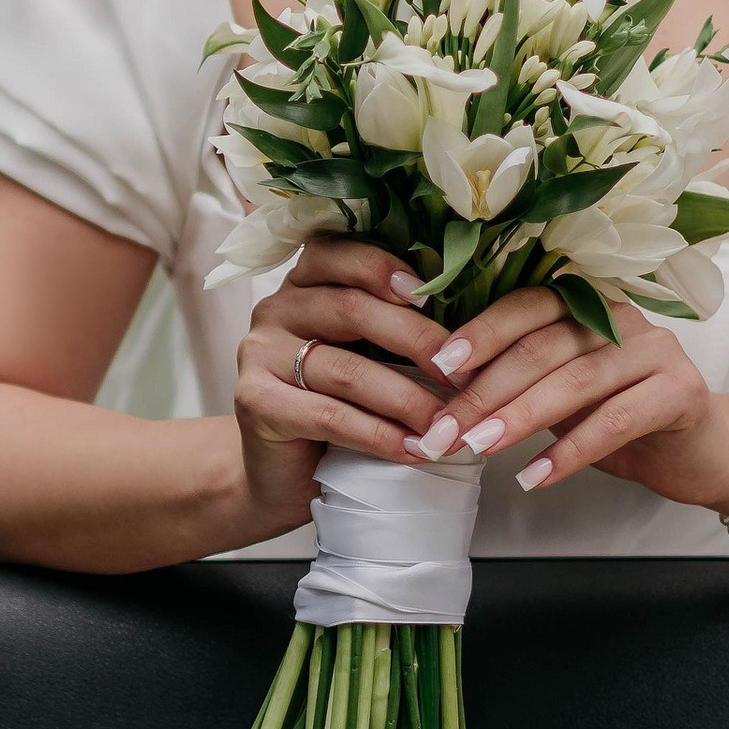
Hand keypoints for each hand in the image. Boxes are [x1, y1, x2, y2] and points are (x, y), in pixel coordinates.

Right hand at [231, 236, 470, 538]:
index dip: (384, 267)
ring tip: (446, 426)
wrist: (282, 475)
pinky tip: (411, 450)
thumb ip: (396, 329)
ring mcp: (259, 353)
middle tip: (463, 375)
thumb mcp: (367, 355)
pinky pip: (327, 414)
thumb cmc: (338, 406)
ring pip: (344, 369)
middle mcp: (276, 308)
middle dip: (416, 341)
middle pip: (351, 309)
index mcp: (305, 282)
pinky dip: (378, 435)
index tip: (431, 294)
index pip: (340, 253)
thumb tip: (473, 325)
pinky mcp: (254, 401)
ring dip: (405, 399)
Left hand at [407, 284, 722, 501]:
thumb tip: (443, 379)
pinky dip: (570, 451)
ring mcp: (656, 349)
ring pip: (575, 381)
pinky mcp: (682, 391)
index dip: (480, 333)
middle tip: (445, 429)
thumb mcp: (560, 392)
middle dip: (486, 390)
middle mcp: (622, 316)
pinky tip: (535, 476)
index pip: (526, 306)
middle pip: (543, 347)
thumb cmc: (618, 417)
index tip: (436, 366)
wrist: (696, 452)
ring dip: (520, 417)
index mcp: (588, 304)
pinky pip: (616, 420)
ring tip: (479, 447)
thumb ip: (517, 377)